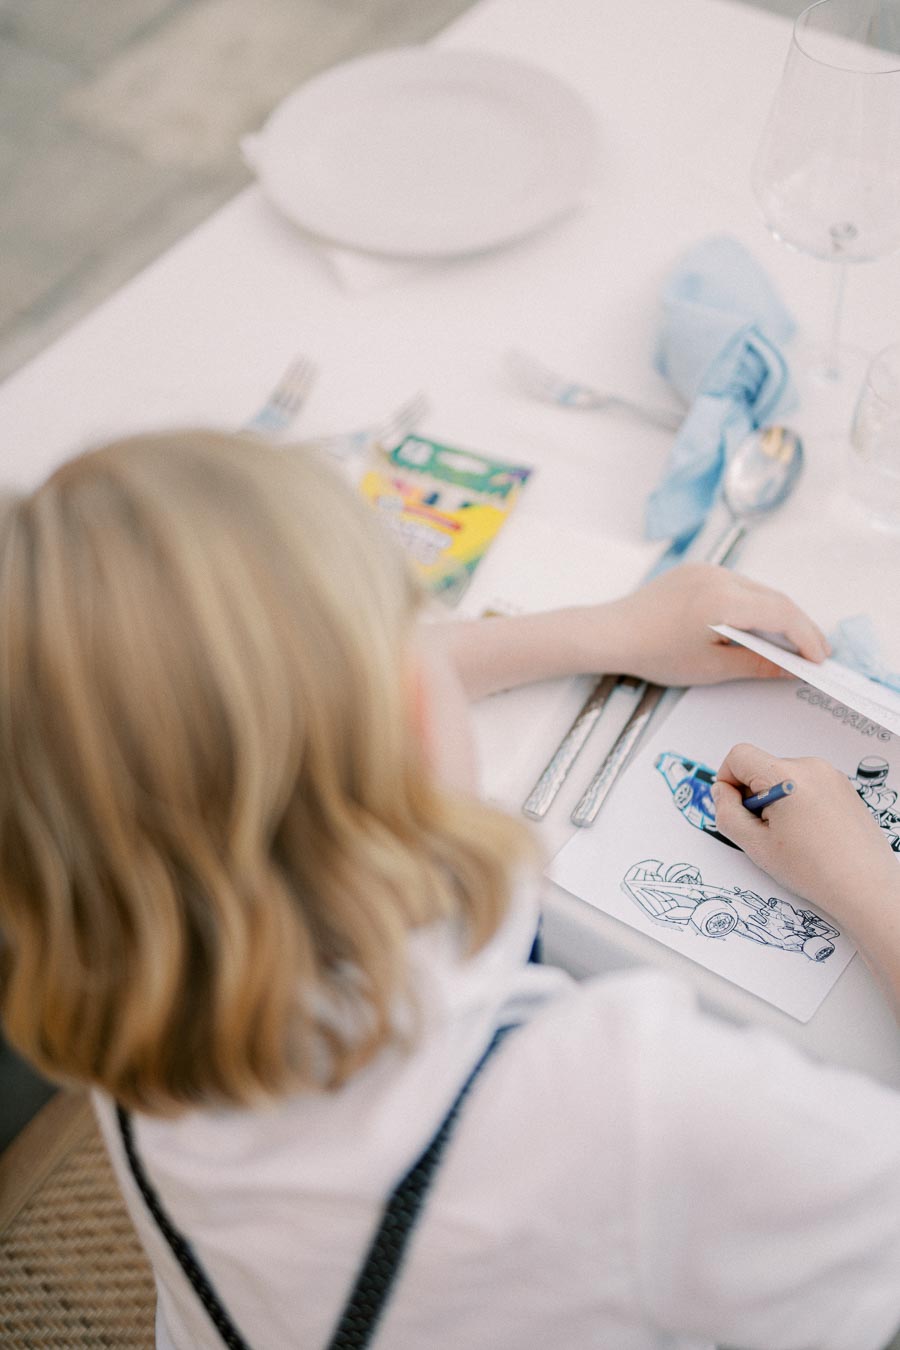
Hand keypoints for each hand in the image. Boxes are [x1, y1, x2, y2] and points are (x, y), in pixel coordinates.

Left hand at [602, 564, 828, 685]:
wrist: (612, 633)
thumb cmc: (656, 654)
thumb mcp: (710, 668)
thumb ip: (756, 665)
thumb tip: (791, 668)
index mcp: (724, 600)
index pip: (782, 613)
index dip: (807, 636)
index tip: (820, 659)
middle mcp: (720, 576)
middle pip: (775, 598)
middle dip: (799, 625)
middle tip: (816, 653)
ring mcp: (707, 569)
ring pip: (757, 590)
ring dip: (778, 613)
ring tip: (792, 641)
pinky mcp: (696, 570)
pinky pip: (737, 585)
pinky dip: (754, 604)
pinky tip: (758, 625)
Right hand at [712, 742, 898, 922]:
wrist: (865, 887)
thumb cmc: (815, 870)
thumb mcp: (756, 845)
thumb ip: (727, 813)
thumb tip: (721, 792)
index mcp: (786, 777)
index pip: (739, 755)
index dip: (727, 779)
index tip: (734, 806)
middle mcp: (811, 767)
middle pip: (761, 767)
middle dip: (754, 794)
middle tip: (766, 831)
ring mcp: (831, 775)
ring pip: (783, 777)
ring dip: (776, 799)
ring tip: (791, 835)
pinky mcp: (843, 786)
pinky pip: (806, 784)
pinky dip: (797, 801)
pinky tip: (808, 832)